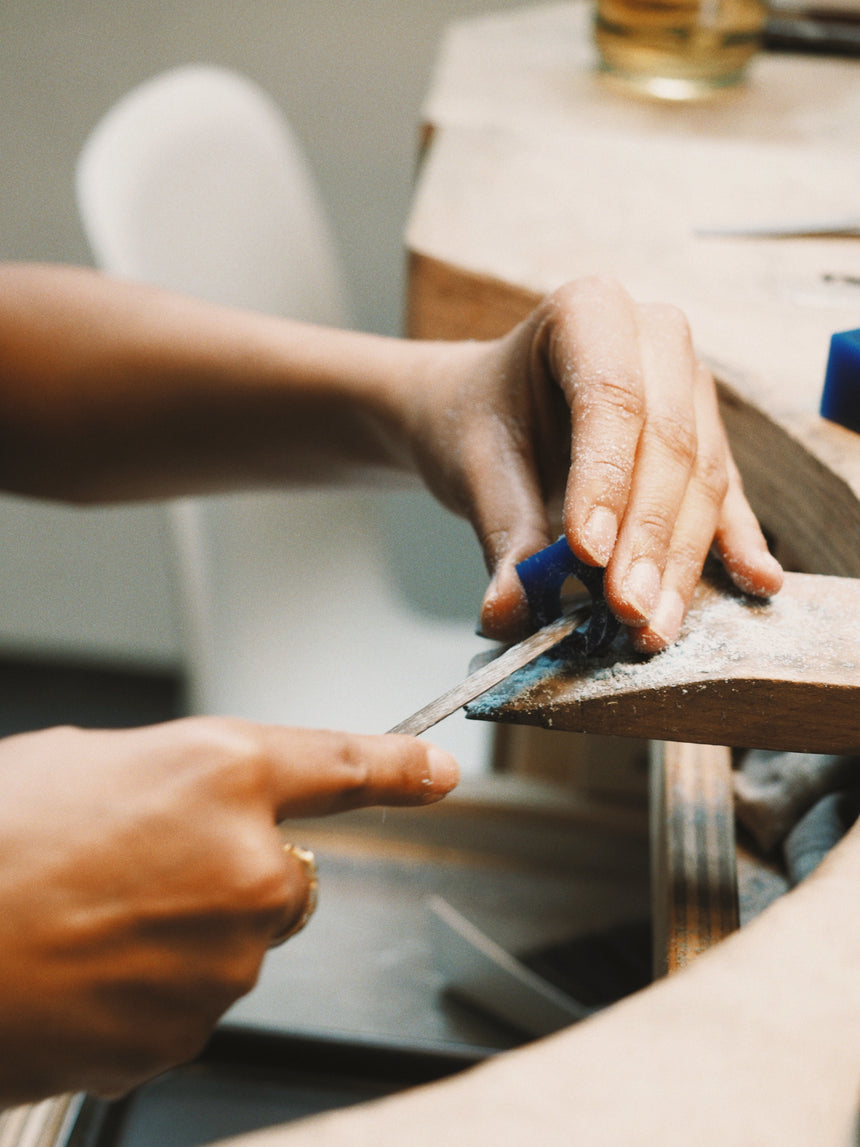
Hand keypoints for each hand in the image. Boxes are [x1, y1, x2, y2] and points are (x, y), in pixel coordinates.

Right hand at [0, 718, 456, 1102]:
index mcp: (222, 774)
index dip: (400, 770)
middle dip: (236, 874)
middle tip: (138, 873)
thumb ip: (171, 780)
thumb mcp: (84, 764)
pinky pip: (193, 1001)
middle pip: (286, 875)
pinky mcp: (192, 1029)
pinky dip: (154, 991)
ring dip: (185, 935)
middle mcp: (248, 863)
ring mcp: (228, 956)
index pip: (344, 767)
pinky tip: (89, 971)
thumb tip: (190, 806)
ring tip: (91, 920)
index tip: (438, 775)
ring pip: (236, 943)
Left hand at [408, 276, 782, 649]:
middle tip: (626, 608)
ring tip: (653, 624)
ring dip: (679, 559)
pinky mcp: (709, 439)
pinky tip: (756, 582)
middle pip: (669, 442)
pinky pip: (727, 496)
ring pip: (703, 478)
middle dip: (647, 536)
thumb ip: (500, 534)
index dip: (606, 479)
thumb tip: (507, 612)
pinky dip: (734, 544)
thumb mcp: (476, 466)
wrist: (491, 409)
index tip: (589, 553)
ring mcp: (691, 387)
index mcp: (589, 311)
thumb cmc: (482, 418)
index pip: (610, 396)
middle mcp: (655, 337)